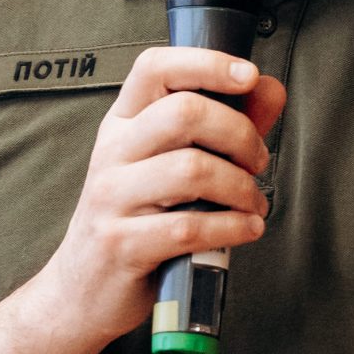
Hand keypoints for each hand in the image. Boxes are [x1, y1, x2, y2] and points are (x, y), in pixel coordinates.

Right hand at [32, 47, 287, 353]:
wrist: (82, 291)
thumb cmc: (137, 221)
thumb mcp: (172, 167)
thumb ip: (225, 127)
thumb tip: (271, 89)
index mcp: (121, 124)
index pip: (155, 67)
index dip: (206, 63)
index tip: (248, 76)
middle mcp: (111, 153)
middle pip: (184, 112)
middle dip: (239, 134)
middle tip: (258, 161)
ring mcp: (111, 198)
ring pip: (192, 169)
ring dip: (242, 187)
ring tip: (253, 203)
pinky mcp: (122, 244)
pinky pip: (189, 226)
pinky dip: (232, 227)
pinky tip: (247, 229)